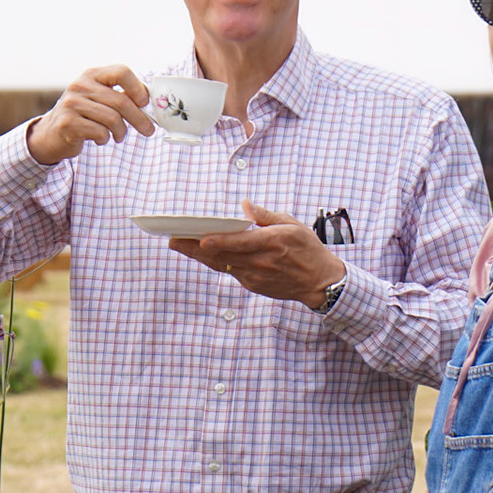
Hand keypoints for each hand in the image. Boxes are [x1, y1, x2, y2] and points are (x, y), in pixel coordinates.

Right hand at [26, 65, 155, 164]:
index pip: (121, 71)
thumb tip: (149, 101)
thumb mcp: (98, 99)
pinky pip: (99, 132)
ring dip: (121, 132)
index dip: (137, 87)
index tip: (144, 102)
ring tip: (118, 136)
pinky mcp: (68, 123)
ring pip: (112, 119)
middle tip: (148, 130)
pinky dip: (105, 138)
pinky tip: (100, 139)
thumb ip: (120, 96)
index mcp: (91, 75)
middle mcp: (80, 85)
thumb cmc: (82, 116)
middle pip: (121, 100)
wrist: (50, 134)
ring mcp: (72, 104)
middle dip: (139, 118)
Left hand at [170, 201, 345, 306]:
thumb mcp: (292, 225)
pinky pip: (230, 271)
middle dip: (195, 247)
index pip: (240, 243)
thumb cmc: (307, 249)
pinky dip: (216, 262)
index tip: (201, 238)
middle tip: (173, 240)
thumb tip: (246, 206)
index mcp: (272, 243)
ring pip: (221, 265)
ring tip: (179, 244)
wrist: (320, 282)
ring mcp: (255, 276)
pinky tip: (202, 253)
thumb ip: (266, 216)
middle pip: (222, 256)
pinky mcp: (253, 285)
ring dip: (199, 255)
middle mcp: (261, 262)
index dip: (219, 242)